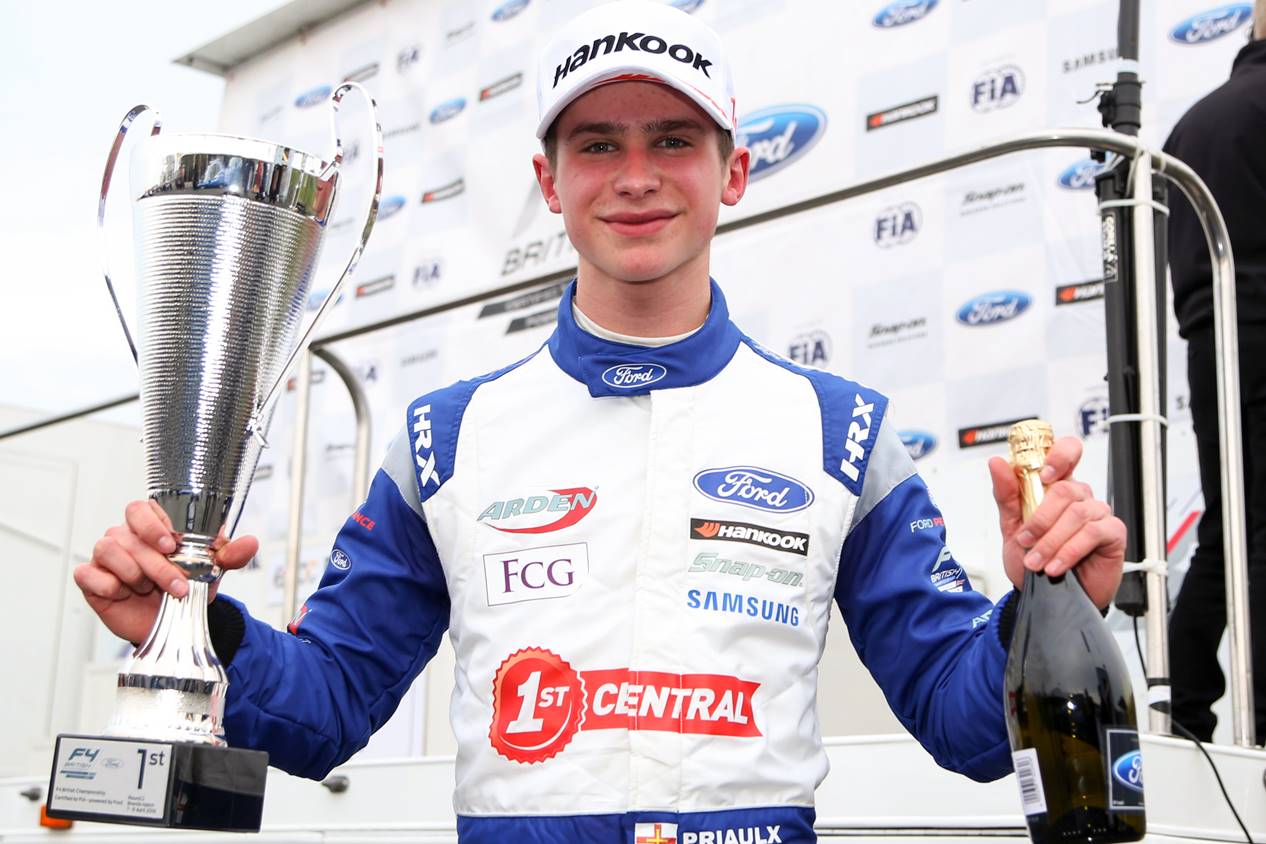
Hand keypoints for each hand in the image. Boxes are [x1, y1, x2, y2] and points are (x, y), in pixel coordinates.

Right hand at [74, 500, 257, 644]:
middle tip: (176, 582)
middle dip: (154, 560)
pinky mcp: (91, 580)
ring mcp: (107, 558)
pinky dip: (106, 583)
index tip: (172, 543)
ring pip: (108, 549)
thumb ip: (229, 554)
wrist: (175, 624)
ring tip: (149, 589)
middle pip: (128, 533)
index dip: (153, 523)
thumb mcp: (212, 571)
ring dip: (134, 572)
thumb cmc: (188, 589)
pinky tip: (122, 592)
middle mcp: (126, 538)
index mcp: (152, 528)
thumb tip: (251, 543)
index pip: (141, 509)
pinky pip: (87, 573)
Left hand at [988, 437, 1126, 608]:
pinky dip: (1069, 551)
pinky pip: (1093, 533)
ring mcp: (1098, 514)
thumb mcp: (1011, 528)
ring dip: (1051, 541)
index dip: (1058, 456)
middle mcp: (1079, 497)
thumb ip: (1006, 495)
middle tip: (1025, 542)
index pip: (1067, 453)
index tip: (1042, 475)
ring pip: (1076, 513)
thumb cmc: (1032, 560)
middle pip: (1065, 489)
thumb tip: (997, 463)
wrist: (1044, 598)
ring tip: (1037, 562)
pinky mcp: (1113, 534)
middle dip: (1040, 519)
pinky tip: (1057, 566)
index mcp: (1056, 488)